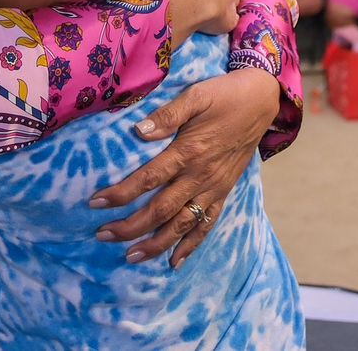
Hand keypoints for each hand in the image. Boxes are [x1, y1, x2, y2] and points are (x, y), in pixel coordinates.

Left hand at [93, 67, 281, 266]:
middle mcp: (200, 175)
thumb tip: (138, 131)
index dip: (121, 193)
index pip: (148, 179)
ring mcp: (213, 187)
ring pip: (182, 224)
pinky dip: (191, 245)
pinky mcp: (224, 191)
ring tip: (131, 256)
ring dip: (155, 243)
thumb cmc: (225, 95)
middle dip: (130, 227)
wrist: (262, 100)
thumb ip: (169, 114)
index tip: (96, 202)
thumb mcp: (197, 95)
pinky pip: (207, 224)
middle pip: (161, 210)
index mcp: (189, 151)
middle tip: (103, 236)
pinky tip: (175, 261)